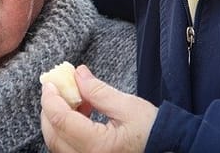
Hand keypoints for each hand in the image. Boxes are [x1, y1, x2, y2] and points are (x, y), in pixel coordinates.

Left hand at [40, 65, 157, 152]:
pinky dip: (66, 130)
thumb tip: (77, 74)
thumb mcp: (127, 106)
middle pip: (53, 135)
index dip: (51, 99)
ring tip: (73, 99)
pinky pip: (68, 149)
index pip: (61, 121)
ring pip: (57, 144)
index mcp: (98, 147)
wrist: (170, 150)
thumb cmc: (154, 131)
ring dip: (58, 120)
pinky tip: (80, 114)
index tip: (50, 82)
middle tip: (56, 88)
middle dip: (50, 109)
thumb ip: (98, 91)